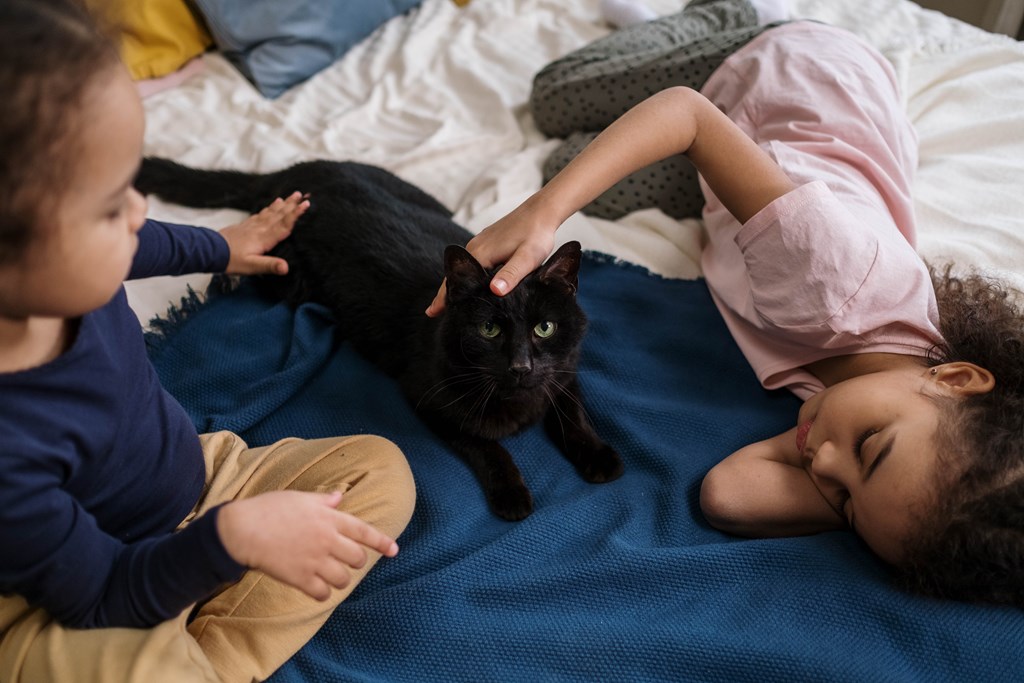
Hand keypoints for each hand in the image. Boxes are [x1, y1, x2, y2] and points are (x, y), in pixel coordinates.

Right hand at [217, 490, 398, 600]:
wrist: (242, 530)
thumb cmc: (268, 509)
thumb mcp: (299, 498)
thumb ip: (323, 500)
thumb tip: (339, 497)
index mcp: (329, 517)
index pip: (364, 531)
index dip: (382, 542)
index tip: (394, 551)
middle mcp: (327, 539)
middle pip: (357, 558)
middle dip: (355, 561)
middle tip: (345, 561)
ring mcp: (315, 560)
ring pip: (343, 579)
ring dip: (340, 579)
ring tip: (330, 576)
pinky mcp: (300, 578)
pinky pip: (323, 593)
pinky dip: (323, 593)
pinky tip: (316, 588)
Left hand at [220, 191, 309, 275]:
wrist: (210, 250)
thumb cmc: (231, 260)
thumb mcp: (252, 266)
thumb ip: (269, 265)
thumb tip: (286, 267)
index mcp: (264, 237)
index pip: (284, 224)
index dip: (296, 214)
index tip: (306, 204)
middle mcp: (260, 228)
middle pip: (279, 214)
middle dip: (291, 204)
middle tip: (302, 194)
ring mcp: (252, 225)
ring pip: (271, 212)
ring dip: (282, 204)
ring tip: (291, 196)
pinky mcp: (245, 225)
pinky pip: (261, 214)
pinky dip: (269, 208)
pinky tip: (272, 205)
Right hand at [425, 198, 556, 316]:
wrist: (541, 212)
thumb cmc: (536, 235)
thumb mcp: (527, 258)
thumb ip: (511, 274)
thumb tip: (495, 290)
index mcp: (480, 253)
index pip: (456, 279)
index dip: (445, 297)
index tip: (432, 312)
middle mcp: (474, 247)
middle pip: (454, 274)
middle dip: (444, 293)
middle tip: (433, 312)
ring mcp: (479, 243)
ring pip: (461, 268)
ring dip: (454, 283)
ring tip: (447, 302)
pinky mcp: (486, 241)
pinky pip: (469, 261)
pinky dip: (463, 273)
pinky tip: (467, 282)